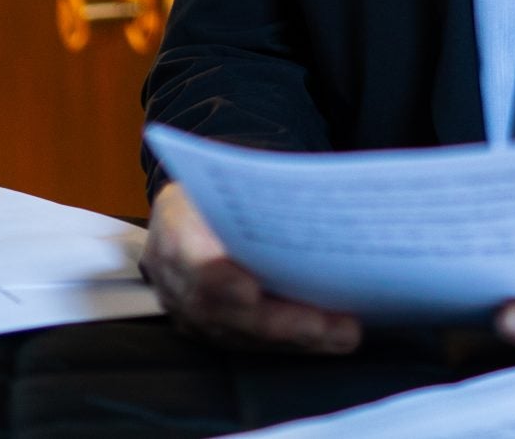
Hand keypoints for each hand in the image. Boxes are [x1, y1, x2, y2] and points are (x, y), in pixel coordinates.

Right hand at [139, 181, 359, 354]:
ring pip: (236, 333)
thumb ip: (258, 188)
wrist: (198, 202)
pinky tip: (329, 337)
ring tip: (341, 333)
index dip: (218, 277)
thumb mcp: (233, 172)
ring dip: (292, 337)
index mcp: (175, 221)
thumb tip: (315, 201)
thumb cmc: (226, 186)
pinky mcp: (207, 327)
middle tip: (323, 325)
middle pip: (218, 308)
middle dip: (274, 320)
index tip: (251, 291)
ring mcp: (185, 306)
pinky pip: (247, 341)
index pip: (190, 255)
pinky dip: (290, 342)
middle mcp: (173, 273)